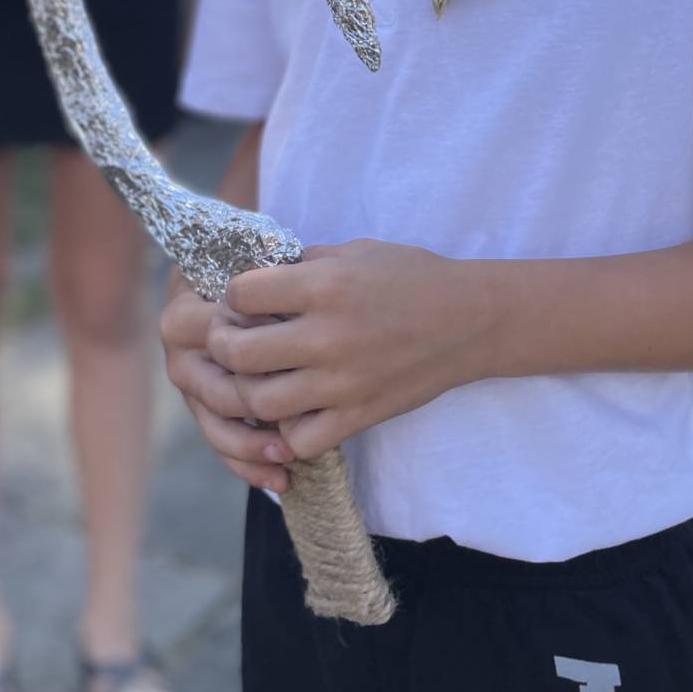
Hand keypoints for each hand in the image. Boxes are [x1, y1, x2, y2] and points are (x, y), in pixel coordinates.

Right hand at [159, 279, 295, 492]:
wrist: (219, 280)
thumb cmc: (253, 269)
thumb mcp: (257, 264)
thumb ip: (265, 281)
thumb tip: (291, 304)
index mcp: (185, 312)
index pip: (220, 333)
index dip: (259, 339)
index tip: (301, 344)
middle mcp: (179, 353)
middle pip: (216, 388)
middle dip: (257, 404)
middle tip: (302, 410)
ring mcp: (189, 384)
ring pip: (216, 424)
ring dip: (252, 445)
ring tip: (289, 455)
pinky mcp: (202, 408)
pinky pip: (220, 444)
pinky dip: (248, 465)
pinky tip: (281, 479)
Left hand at [207, 240, 490, 460]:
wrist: (469, 320)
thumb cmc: (410, 276)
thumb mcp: (353, 252)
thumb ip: (302, 264)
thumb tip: (257, 278)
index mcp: (324, 285)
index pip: (240, 293)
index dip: (234, 294)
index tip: (243, 298)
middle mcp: (327, 336)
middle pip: (236, 353)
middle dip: (223, 344)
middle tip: (232, 338)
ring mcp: (342, 382)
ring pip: (259, 402)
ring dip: (247, 389)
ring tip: (258, 375)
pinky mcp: (359, 415)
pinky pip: (299, 440)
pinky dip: (286, 429)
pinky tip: (293, 407)